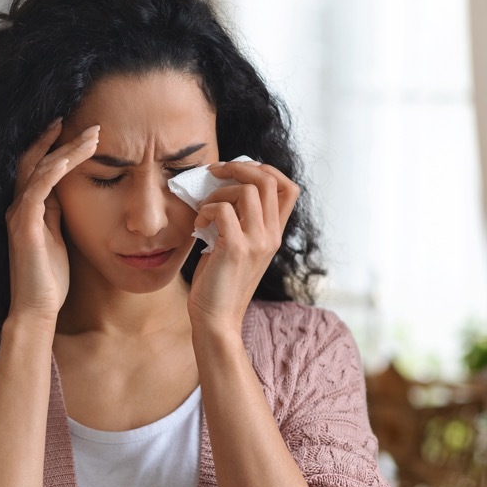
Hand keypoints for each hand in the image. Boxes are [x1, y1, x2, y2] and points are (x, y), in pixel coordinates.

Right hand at [5, 119, 99, 325]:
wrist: (34, 309)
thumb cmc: (49, 279)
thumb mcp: (57, 237)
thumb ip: (57, 213)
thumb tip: (68, 191)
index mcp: (26, 208)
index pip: (36, 166)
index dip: (53, 145)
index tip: (76, 128)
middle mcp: (18, 206)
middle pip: (34, 159)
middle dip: (59, 138)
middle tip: (87, 122)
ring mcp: (19, 214)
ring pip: (39, 168)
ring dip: (66, 149)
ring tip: (92, 135)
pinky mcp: (24, 226)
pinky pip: (38, 189)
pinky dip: (55, 170)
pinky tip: (71, 159)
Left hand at [187, 160, 299, 333]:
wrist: (216, 319)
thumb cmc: (219, 283)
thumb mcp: (236, 247)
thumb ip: (239, 222)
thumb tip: (222, 190)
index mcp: (274, 234)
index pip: (289, 187)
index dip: (265, 169)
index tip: (236, 171)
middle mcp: (271, 235)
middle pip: (269, 180)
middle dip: (237, 167)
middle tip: (213, 173)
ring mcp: (257, 242)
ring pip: (247, 191)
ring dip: (218, 193)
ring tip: (203, 211)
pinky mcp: (236, 249)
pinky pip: (221, 210)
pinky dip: (205, 211)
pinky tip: (198, 226)